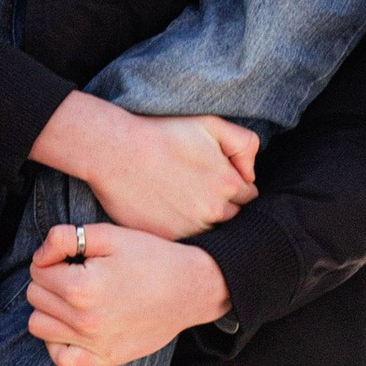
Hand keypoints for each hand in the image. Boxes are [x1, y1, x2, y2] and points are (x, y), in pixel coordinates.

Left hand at [28, 220, 229, 365]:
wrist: (190, 288)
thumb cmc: (151, 257)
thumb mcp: (109, 235)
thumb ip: (65, 238)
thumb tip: (39, 256)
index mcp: (81, 287)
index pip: (37, 271)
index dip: (51, 258)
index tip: (72, 255)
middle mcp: (84, 320)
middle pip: (35, 296)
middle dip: (49, 280)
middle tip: (75, 272)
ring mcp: (93, 344)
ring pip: (39, 325)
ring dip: (49, 308)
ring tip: (73, 296)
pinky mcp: (104, 359)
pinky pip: (60, 357)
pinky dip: (58, 341)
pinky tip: (72, 324)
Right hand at [30, 90, 257, 237]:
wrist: (115, 151)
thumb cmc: (161, 134)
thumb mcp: (211, 124)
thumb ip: (245, 145)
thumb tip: (250, 174)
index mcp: (230, 184)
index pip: (248, 196)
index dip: (232, 186)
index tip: (213, 178)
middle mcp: (214, 211)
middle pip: (231, 217)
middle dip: (219, 205)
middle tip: (194, 189)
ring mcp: (191, 228)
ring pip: (209, 231)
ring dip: (200, 220)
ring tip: (179, 200)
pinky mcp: (167, 239)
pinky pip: (185, 241)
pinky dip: (179, 230)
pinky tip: (165, 211)